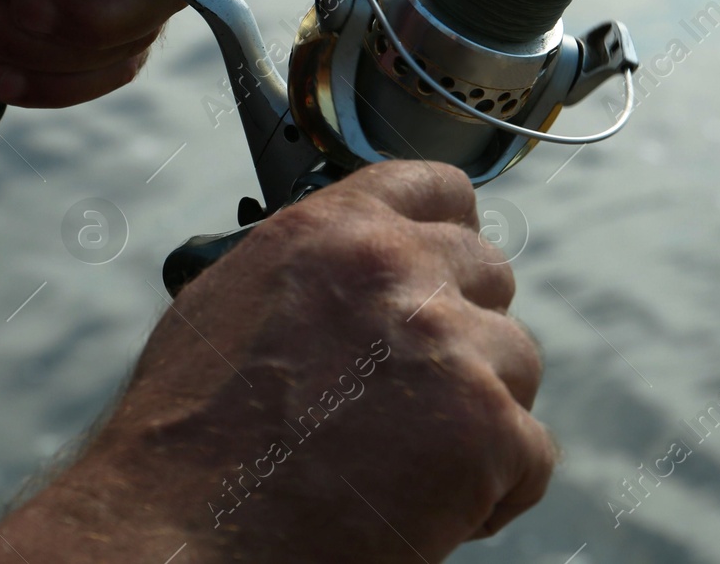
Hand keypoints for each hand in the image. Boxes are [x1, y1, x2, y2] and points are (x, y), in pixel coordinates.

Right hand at [0, 161, 555, 563]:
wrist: (189, 533)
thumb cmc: (192, 436)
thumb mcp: (232, 302)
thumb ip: (312, 268)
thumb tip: (356, 267)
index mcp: (334, 230)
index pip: (438, 189)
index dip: (447, 235)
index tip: (445, 273)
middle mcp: (396, 269)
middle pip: (490, 274)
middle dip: (462, 331)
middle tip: (413, 394)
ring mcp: (449, 345)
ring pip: (518, 362)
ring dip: (479, 411)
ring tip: (406, 461)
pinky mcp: (486, 428)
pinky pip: (531, 453)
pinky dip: (492, 490)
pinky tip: (427, 508)